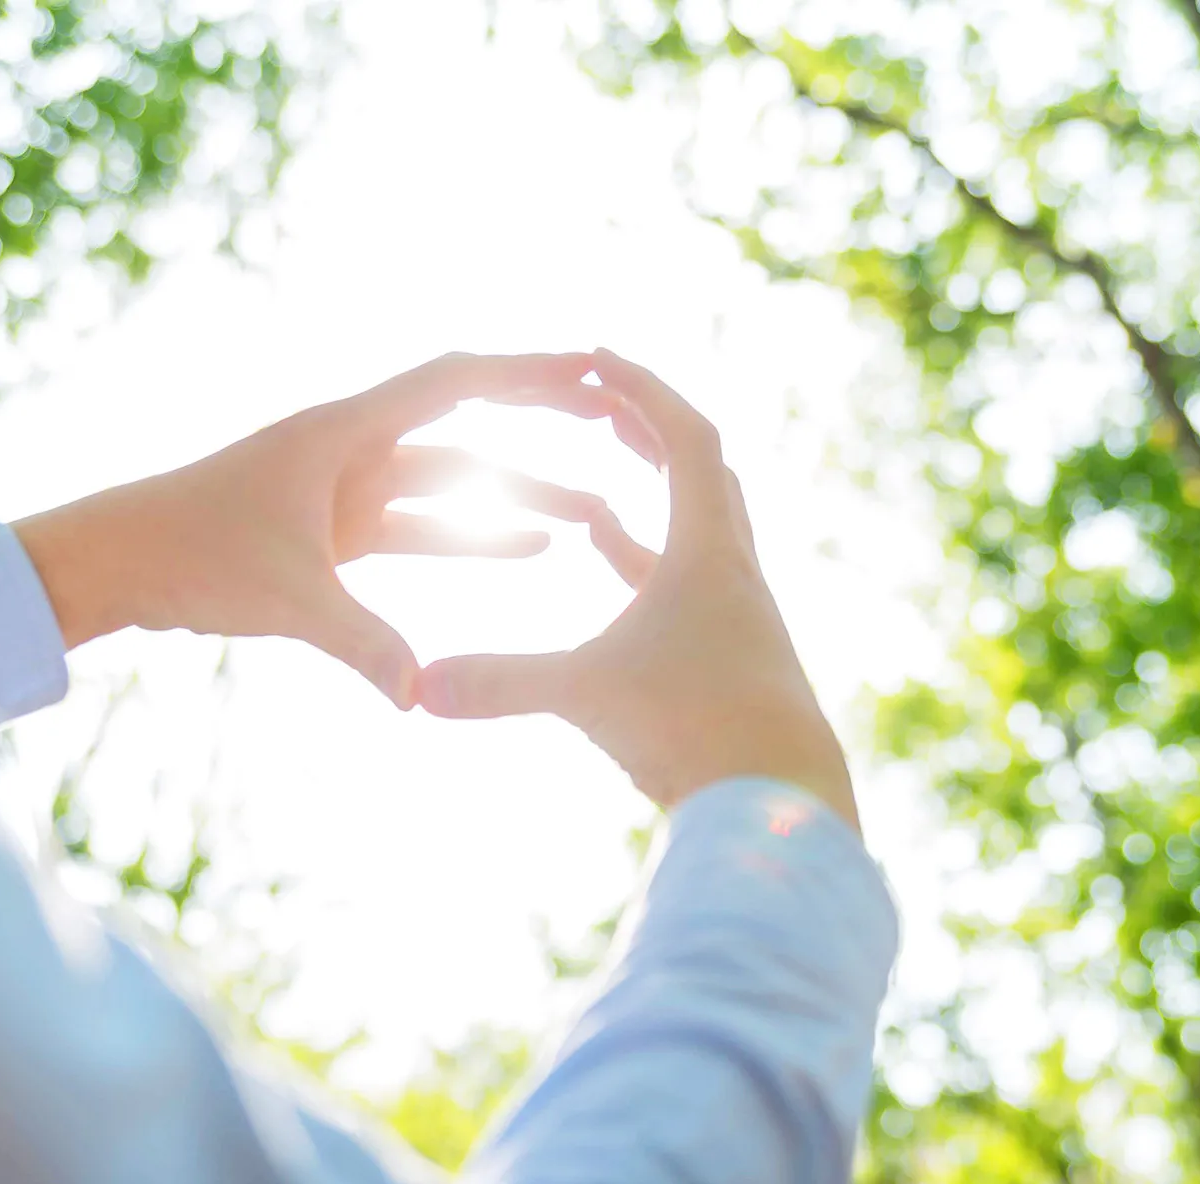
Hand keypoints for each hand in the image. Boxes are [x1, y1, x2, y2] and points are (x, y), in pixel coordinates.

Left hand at [11, 353, 616, 706]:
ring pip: (454, 485)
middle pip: (468, 425)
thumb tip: (419, 695)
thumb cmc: (186, 552)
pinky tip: (529, 554)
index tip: (592, 371)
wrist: (114, 562)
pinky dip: (474, 538)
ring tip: (592, 518)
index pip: (456, 384)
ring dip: (517, 498)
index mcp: (345, 430)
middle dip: (541, 425)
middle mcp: (354, 447)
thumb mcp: (283, 595)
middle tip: (614, 426)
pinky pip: (425, 528)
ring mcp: (347, 489)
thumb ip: (360, 642)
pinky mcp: (338, 532)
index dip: (528, 374)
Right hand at [416, 350, 858, 830]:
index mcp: (709, 551)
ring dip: (653, 500)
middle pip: (703, 473)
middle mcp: (736, 573)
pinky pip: (692, 589)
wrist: (784, 805)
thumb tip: (415, 687)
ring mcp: (742, 618)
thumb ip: (499, 684)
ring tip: (594, 487)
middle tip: (600, 407)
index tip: (598, 361)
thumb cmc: (696, 731)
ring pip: (700, 533)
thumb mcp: (587, 695)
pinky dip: (650, 566)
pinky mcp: (737, 660)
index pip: (686, 438)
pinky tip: (616, 569)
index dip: (642, 392)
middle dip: (649, 433)